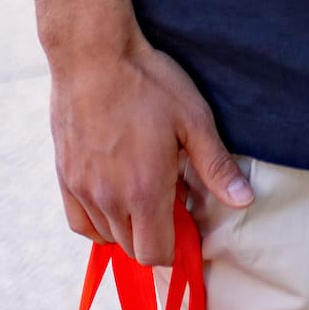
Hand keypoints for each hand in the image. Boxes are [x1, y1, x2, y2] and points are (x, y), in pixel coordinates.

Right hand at [50, 26, 252, 264]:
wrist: (93, 55)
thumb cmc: (148, 83)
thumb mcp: (193, 119)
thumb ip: (216, 166)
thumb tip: (244, 201)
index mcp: (144, 191)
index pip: (156, 254)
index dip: (176, 246)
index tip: (187, 220)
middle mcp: (108, 199)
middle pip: (132, 249)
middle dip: (155, 234)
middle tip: (171, 196)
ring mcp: (82, 190)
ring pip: (107, 237)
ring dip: (129, 226)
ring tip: (145, 187)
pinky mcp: (64, 177)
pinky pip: (80, 223)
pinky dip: (99, 221)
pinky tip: (115, 195)